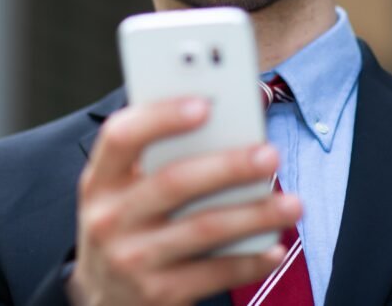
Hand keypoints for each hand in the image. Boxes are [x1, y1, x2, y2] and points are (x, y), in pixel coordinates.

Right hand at [66, 96, 301, 305]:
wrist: (104, 299)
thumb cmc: (126, 226)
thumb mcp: (122, 191)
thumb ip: (157, 158)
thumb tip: (226, 124)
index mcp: (100, 180)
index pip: (121, 136)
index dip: (161, 117)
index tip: (205, 105)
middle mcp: (109, 218)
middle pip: (173, 182)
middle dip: (228, 166)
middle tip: (270, 154)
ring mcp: (132, 259)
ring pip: (203, 229)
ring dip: (253, 214)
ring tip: (292, 203)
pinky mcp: (159, 293)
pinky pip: (214, 274)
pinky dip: (250, 261)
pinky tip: (275, 249)